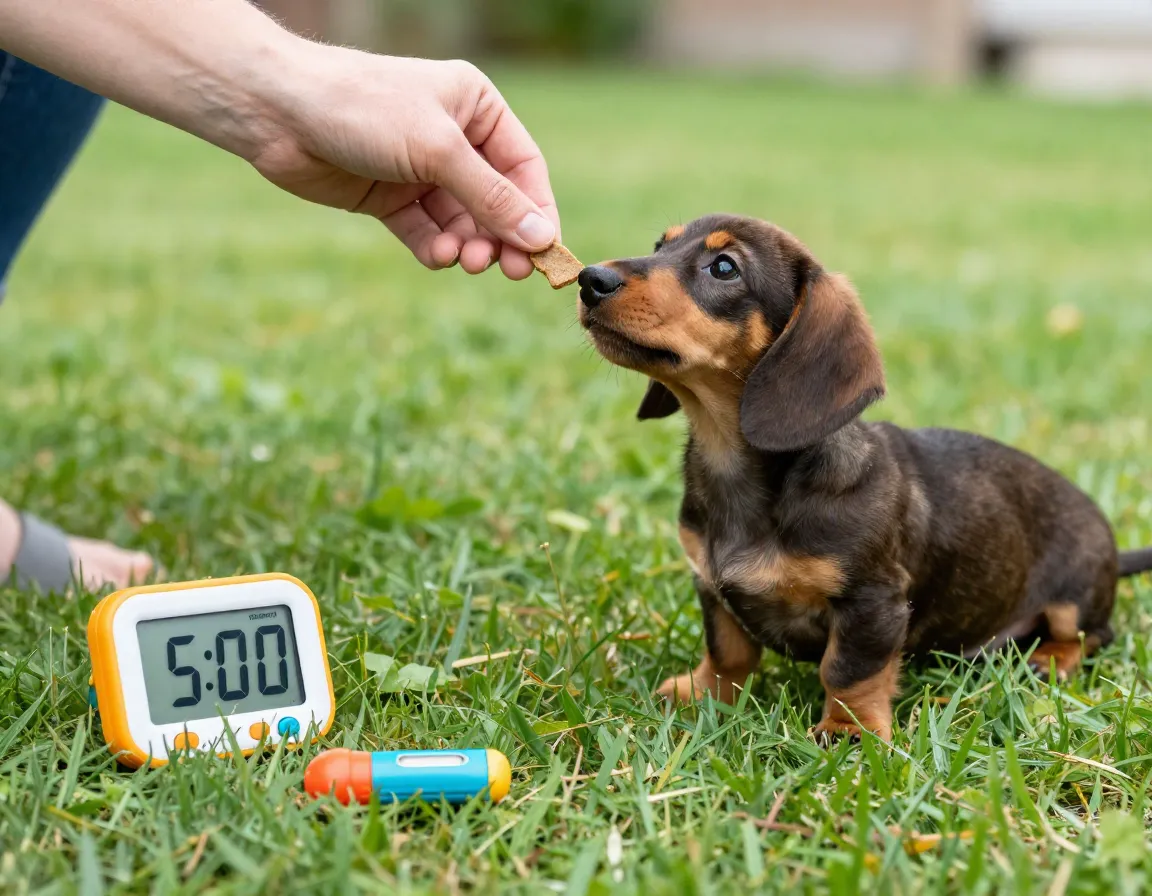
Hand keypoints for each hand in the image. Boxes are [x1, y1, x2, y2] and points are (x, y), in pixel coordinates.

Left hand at [254, 50, 558, 279]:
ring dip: (469, 246)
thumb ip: (491, 197)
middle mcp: (453, 138)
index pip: (523, 167)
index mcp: (475, 108)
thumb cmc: (363, 108)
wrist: (278, 113)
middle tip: (509, 270)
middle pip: (496, 201)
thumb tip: (541, 238)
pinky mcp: (390, 198)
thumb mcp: (438, 150)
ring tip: (465, 261)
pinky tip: (436, 257)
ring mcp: (420, 171)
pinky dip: (435, 249)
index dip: (537, 211)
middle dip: (501, 236)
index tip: (544, 253)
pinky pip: (426, 232)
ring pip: (462, 223)